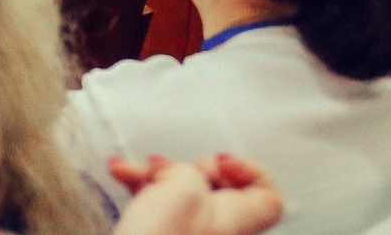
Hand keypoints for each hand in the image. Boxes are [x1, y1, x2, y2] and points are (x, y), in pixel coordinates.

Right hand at [109, 155, 284, 234]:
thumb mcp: (184, 185)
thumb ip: (188, 171)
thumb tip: (176, 173)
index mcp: (237, 218)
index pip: (269, 197)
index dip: (249, 171)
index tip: (220, 162)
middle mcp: (218, 229)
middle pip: (219, 189)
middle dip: (190, 167)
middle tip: (175, 168)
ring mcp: (189, 234)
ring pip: (181, 193)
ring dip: (157, 174)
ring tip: (136, 169)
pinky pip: (157, 205)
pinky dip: (141, 187)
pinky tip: (121, 173)